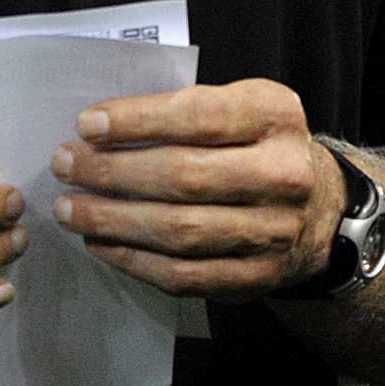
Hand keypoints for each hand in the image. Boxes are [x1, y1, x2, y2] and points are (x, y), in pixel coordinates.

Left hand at [49, 78, 346, 296]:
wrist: (319, 209)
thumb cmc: (256, 147)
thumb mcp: (240, 108)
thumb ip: (185, 110)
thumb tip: (98, 129)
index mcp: (277, 116)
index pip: (200, 117)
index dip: (139, 121)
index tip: (87, 124)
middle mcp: (286, 174)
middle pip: (185, 177)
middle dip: (113, 172)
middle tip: (65, 165)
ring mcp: (275, 231)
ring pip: (180, 231)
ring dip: (113, 221)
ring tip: (69, 209)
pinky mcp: (257, 277)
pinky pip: (183, 275)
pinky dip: (132, 260)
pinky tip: (100, 244)